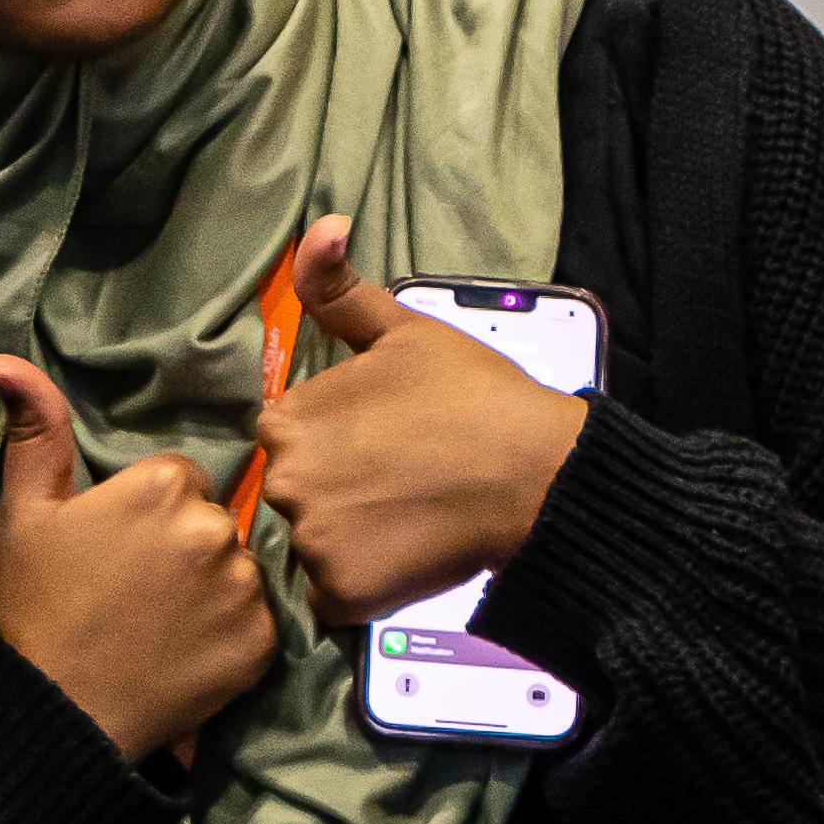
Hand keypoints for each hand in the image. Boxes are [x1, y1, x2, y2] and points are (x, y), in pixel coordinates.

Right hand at [0, 356, 277, 761]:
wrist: (60, 712)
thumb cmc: (38, 606)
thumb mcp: (24, 512)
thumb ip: (32, 429)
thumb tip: (4, 360)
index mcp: (160, 487)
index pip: (177, 478)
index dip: (145, 513)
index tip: (116, 551)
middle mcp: (214, 528)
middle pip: (212, 519)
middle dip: (183, 545)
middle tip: (135, 591)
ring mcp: (245, 589)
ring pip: (239, 566)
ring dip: (212, 586)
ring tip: (161, 624)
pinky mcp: (263, 644)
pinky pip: (259, 619)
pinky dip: (232, 632)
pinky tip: (188, 650)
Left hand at [260, 216, 588, 624]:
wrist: (539, 475)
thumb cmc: (476, 398)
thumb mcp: (404, 328)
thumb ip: (340, 287)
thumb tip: (320, 226)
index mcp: (286, 418)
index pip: (290, 441)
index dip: (339, 442)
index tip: (386, 441)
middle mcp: (284, 479)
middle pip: (299, 494)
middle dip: (340, 491)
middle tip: (405, 480)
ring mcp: (312, 539)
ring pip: (316, 546)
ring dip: (352, 539)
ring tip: (410, 516)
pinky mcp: (342, 592)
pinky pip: (334, 597)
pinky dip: (363, 586)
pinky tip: (407, 555)